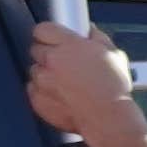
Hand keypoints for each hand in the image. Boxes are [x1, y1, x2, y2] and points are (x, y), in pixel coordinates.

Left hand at [22, 20, 141, 146]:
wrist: (107, 118)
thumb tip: (91, 31)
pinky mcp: (37, 100)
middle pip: (36, 49)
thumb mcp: (113, 55)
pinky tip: (60, 95)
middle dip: (47, 53)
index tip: (52, 38)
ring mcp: (42, 81)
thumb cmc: (112, 88)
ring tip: (64, 82)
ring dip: (44, 73)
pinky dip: (42, 91)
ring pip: (34, 70)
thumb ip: (98, 38)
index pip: (43, 29)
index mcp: (69, 45)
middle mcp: (52, 60)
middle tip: (63, 62)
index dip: (47, 34)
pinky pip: (32, 90)